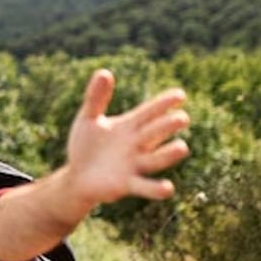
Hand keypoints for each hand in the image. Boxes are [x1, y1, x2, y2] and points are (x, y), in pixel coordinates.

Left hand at [64, 69, 189, 205]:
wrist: (77, 177)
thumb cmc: (86, 146)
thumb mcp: (88, 120)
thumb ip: (96, 98)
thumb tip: (104, 72)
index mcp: (130, 126)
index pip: (150, 111)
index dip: (163, 104)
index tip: (180, 95)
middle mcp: (137, 145)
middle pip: (156, 133)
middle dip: (168, 126)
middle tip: (182, 118)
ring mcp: (135, 165)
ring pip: (156, 159)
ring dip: (168, 154)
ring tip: (182, 147)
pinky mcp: (127, 185)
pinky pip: (144, 187)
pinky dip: (155, 188)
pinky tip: (167, 188)